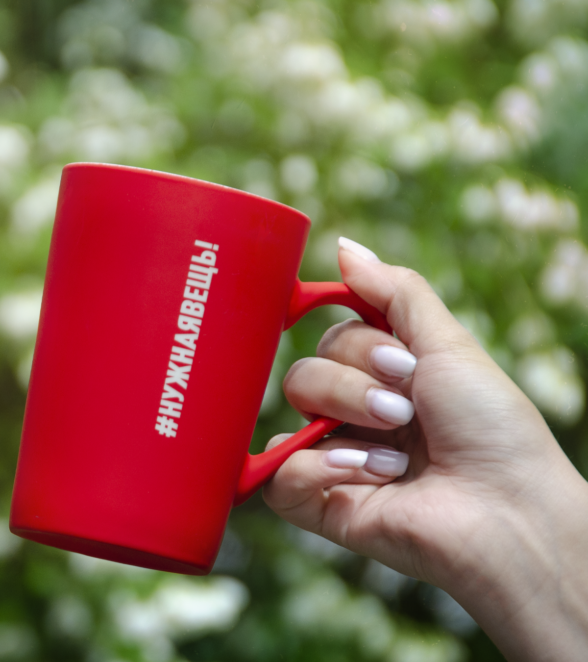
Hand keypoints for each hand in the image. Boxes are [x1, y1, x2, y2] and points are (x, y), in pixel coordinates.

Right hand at [265, 238, 587, 660]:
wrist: (507, 512)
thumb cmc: (493, 431)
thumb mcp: (449, 344)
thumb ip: (395, 292)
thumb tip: (342, 246)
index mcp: (382, 380)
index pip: (331, 338)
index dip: (354, 342)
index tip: (397, 355)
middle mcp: (352, 418)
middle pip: (306, 370)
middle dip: (357, 384)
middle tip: (405, 409)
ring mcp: (331, 459)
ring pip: (290, 409)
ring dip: (349, 420)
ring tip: (399, 453)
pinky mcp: (317, 503)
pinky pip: (280, 470)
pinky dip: (322, 466)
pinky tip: (372, 476)